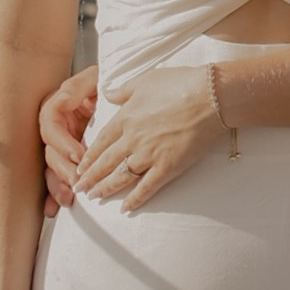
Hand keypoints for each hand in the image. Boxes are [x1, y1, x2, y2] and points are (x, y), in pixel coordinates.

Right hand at [38, 66, 100, 209]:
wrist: (120, 96)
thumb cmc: (107, 86)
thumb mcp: (94, 78)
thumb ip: (80, 86)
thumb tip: (65, 97)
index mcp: (58, 106)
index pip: (51, 124)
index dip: (63, 140)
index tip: (79, 154)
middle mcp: (56, 127)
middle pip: (50, 150)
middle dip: (62, 168)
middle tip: (78, 181)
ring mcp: (61, 144)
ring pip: (51, 167)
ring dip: (58, 184)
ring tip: (68, 199)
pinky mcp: (67, 159)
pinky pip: (56, 177)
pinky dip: (54, 194)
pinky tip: (53, 210)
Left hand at [74, 62, 227, 209]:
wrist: (210, 97)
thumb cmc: (180, 83)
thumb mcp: (145, 80)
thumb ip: (123, 90)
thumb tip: (107, 92)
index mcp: (126, 117)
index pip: (102, 141)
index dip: (90, 155)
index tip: (81, 166)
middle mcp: (133, 139)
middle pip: (106, 161)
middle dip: (90, 176)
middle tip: (79, 187)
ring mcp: (149, 154)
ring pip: (121, 176)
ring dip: (106, 188)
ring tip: (94, 197)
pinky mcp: (168, 167)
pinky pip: (147, 187)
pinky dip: (135, 199)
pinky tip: (126, 209)